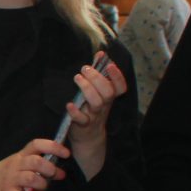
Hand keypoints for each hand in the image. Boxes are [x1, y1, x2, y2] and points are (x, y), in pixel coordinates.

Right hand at [0, 138, 69, 190]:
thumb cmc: (7, 172)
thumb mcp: (19, 161)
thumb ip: (36, 161)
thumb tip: (59, 167)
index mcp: (21, 154)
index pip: (37, 144)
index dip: (53, 147)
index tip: (66, 153)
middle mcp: (16, 164)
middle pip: (36, 162)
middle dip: (50, 169)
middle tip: (57, 175)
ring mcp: (11, 179)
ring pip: (31, 179)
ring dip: (42, 184)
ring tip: (44, 187)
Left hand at [64, 57, 128, 179]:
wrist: (88, 137)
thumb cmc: (91, 109)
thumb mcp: (97, 92)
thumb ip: (99, 73)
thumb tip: (100, 53)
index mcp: (109, 97)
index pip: (120, 87)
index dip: (117, 76)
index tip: (109, 65)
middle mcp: (104, 106)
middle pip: (107, 92)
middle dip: (97, 78)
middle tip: (85, 68)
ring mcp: (94, 115)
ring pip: (97, 103)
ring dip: (87, 89)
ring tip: (78, 78)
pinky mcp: (82, 125)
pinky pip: (81, 119)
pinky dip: (75, 112)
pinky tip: (69, 104)